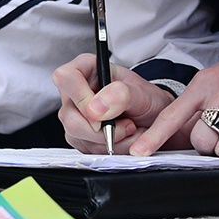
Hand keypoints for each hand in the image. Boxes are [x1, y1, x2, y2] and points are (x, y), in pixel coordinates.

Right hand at [54, 53, 171, 152]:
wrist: (151, 116)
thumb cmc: (144, 98)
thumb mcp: (140, 92)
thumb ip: (120, 94)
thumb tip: (95, 108)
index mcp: (85, 68)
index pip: (66, 78)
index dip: (81, 98)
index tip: (102, 113)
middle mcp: (74, 91)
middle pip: (69, 116)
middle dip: (101, 130)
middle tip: (128, 125)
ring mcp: (74, 115)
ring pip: (77, 136)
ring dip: (110, 140)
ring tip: (129, 129)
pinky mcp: (78, 136)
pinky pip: (86, 149)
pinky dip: (108, 148)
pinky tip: (121, 138)